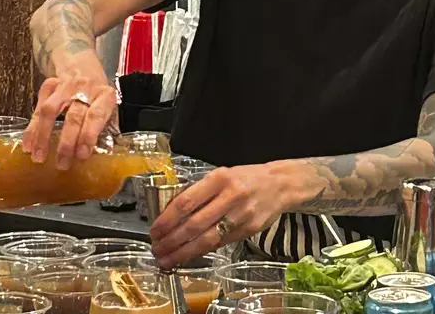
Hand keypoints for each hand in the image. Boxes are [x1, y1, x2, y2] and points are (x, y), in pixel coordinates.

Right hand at [22, 55, 116, 169]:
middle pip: (73, 116)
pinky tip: (28, 145)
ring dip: (44, 136)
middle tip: (61, 164)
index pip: (96, 115)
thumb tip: (102, 156)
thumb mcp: (109, 106)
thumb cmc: (98, 93)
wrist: (81, 64)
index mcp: (105, 95)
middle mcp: (85, 88)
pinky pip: (38, 108)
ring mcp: (64, 85)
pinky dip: (32, 128)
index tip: (82, 155)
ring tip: (39, 157)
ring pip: (51, 111)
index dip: (88, 135)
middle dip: (66, 142)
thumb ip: (107, 127)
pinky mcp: (48, 85)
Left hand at [150, 162, 303, 267]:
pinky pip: (220, 243)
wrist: (280, 185)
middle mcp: (231, 197)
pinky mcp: (249, 230)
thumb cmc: (246, 178)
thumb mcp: (222, 175)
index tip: (154, 231)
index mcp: (219, 179)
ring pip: (207, 239)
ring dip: (184, 252)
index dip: (167, 219)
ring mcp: (241, 215)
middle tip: (156, 250)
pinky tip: (188, 256)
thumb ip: (200, 191)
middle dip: (172, 241)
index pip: (186, 202)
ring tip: (167, 260)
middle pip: (194, 224)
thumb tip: (171, 213)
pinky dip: (202, 252)